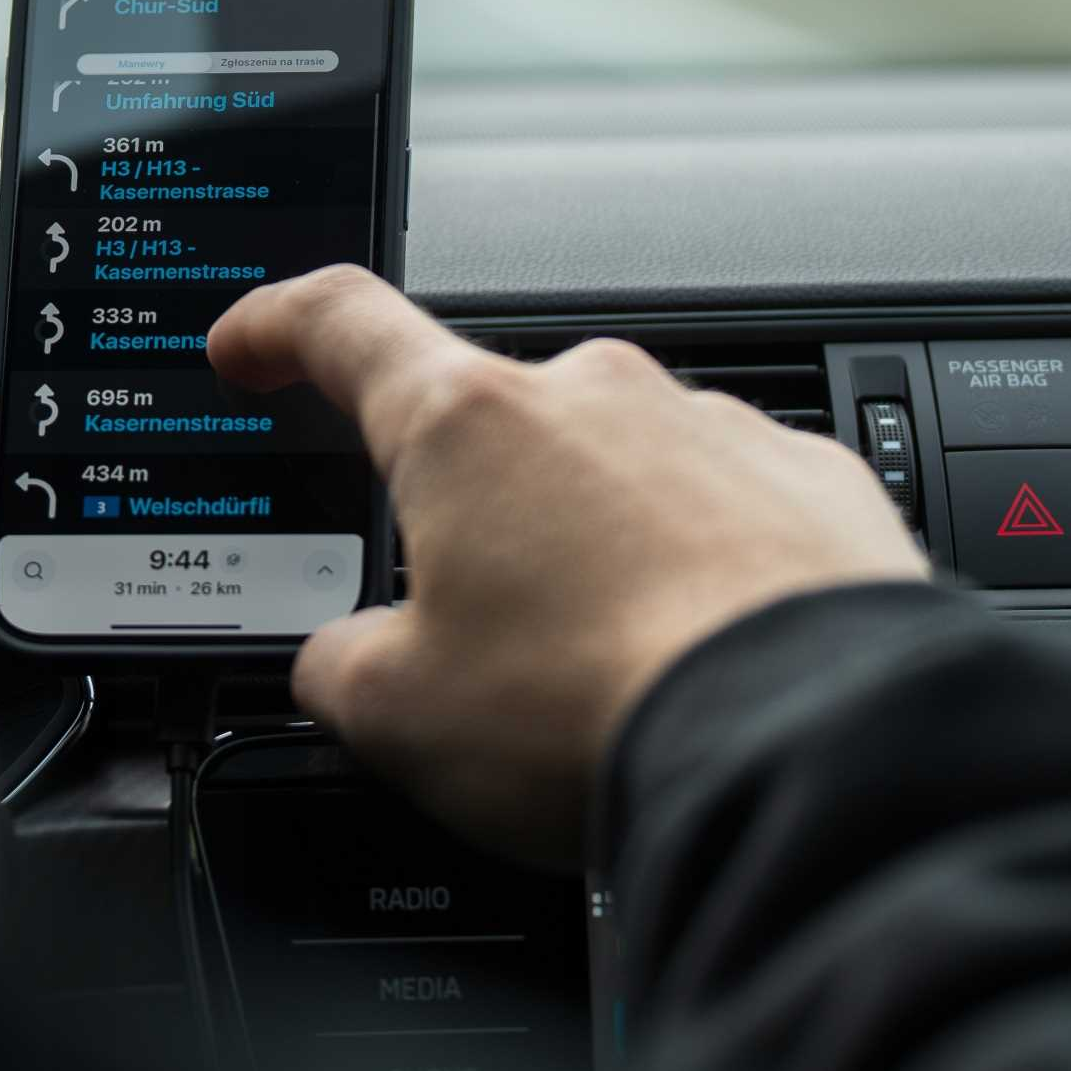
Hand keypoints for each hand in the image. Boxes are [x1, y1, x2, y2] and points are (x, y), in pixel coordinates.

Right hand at [207, 267, 925, 866]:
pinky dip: (705, 565)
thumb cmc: (602, 708)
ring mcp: (712, 425)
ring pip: (616, 466)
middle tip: (480, 629)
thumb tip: (343, 667)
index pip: (339, 324)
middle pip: (491, 424)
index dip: (277, 328)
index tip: (252, 345)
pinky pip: (728, 505)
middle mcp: (592, 393)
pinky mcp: (813, 478)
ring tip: (609, 668)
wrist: (818, 746)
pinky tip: (706, 656)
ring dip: (595, 541)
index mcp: (466, 424)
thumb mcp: (404, 720)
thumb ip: (342, 672)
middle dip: (474, 513)